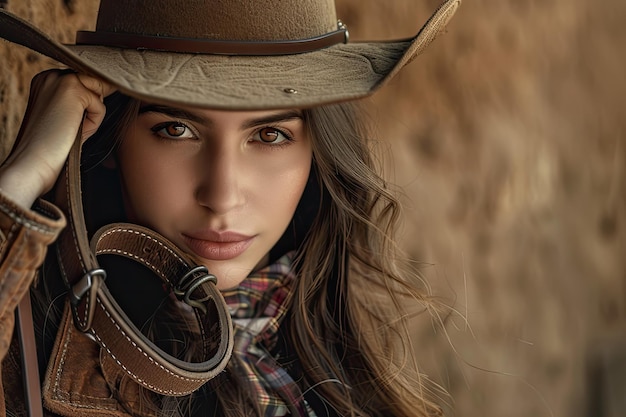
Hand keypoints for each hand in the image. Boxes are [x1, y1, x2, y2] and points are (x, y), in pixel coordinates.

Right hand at [0, 70, 114, 208]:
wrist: (33, 161)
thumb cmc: (52, 145)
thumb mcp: (67, 116)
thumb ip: (82, 100)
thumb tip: (110, 87)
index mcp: (47, 80)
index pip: (86, 84)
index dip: (87, 107)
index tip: (70, 122)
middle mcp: (52, 75)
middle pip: (95, 85)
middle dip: (91, 110)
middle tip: (68, 127)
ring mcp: (61, 79)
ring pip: (99, 94)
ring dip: (92, 116)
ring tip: (70, 128)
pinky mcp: (72, 89)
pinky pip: (100, 106)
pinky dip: (93, 124)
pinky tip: (72, 130)